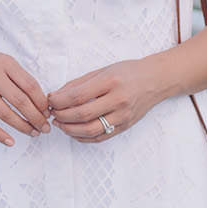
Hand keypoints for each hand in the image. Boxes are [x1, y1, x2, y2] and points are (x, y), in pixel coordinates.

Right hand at [0, 40, 50, 146]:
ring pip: (5, 114)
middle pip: (20, 101)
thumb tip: (41, 103)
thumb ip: (20, 78)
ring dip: (22, 127)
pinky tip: (10, 141)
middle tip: (45, 128)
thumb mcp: (4, 61)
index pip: (30, 86)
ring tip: (33, 133)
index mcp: (6, 63)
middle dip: (37, 118)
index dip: (42, 102)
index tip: (48, 113)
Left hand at [48, 58, 169, 142]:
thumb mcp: (103, 70)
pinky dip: (83, 137)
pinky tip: (74, 131)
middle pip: (82, 114)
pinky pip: (100, 137)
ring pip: (90, 130)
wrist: (156, 80)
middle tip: (53, 113)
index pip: (77, 96)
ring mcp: (123, 115)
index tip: (50, 101)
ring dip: (70, 129)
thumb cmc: (128, 72)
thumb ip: (78, 83)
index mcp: (111, 81)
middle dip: (62, 115)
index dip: (59, 101)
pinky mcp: (125, 126)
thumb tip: (55, 95)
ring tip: (60, 123)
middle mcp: (118, 100)